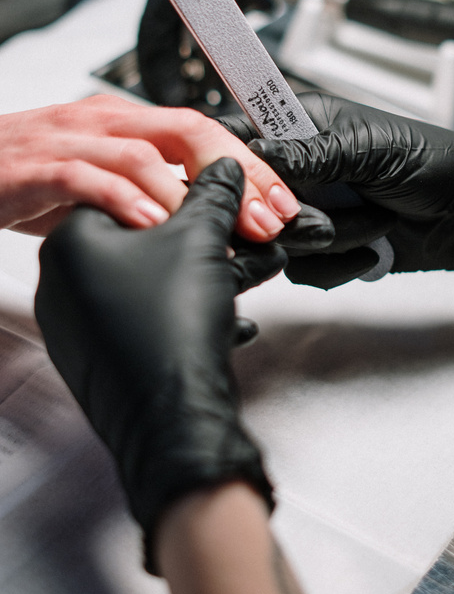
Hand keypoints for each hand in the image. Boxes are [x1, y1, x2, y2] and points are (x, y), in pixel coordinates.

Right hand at [0, 94, 301, 240]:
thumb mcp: (102, 182)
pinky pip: (87, 176)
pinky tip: (152, 225)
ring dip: (190, 194)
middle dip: (237, 174)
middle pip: (187, 130)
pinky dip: (123, 199)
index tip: (284, 204)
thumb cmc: (29, 176)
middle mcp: (104, 121)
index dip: (251, 164)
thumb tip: (210, 226)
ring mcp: (70, 140)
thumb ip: (150, 195)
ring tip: (225, 229)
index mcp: (125, 121)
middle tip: (268, 218)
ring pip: (143, 153)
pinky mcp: (37, 168)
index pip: (204, 130)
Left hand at [34, 158, 282, 569]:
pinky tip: (227, 316)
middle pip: (142, 240)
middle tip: (241, 235)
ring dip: (203, 275)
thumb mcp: (203, 239)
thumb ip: (214, 194)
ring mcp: (80, 328)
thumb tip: (222, 172)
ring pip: (150, 284)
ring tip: (250, 271)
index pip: (127, 193)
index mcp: (70, 245)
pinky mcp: (103, 361)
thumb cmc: (170, 331)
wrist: (173, 420)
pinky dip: (187, 312)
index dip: (182, 191)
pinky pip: (148, 321)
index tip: (217, 195)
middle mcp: (63, 285)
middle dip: (202, 238)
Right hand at [227, 94, 453, 296]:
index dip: (233, 161)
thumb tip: (257, 155)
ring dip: (333, 238)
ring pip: (278, 240)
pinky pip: (304, 269)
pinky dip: (343, 264)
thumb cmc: (438, 164)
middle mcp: (301, 167)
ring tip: (376, 221)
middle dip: (295, 215)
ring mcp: (312, 209)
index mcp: (305, 123)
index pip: (240, 135)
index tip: (249, 183)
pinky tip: (376, 246)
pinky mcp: (327, 248)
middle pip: (250, 199)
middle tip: (331, 213)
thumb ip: (311, 152)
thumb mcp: (372, 150)